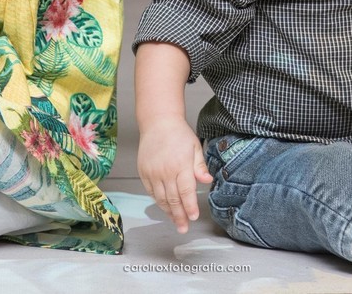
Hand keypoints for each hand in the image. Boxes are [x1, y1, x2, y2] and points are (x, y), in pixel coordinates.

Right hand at [138, 117, 213, 232]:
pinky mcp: (144, 172)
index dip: (190, 207)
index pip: (186, 192)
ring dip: (169, 212)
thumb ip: (200, 166)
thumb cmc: (179, 134)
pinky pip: (151, 192)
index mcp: (180, 165)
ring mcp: (152, 173)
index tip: (193, 217)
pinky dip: (158, 201)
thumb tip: (207, 181)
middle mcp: (165, 171)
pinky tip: (165, 207)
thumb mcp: (195, 147)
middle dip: (179, 216)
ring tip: (176, 222)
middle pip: (173, 199)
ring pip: (161, 198)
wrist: (158, 123)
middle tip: (184, 228)